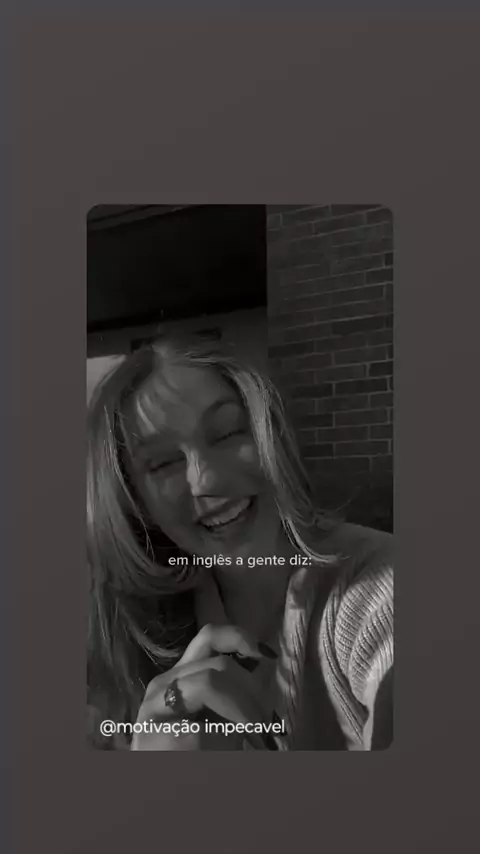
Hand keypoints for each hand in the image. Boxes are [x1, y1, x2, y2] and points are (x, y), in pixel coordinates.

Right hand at [131, 624, 274, 750]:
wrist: (164, 800)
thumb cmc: (194, 759)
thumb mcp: (219, 717)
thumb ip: (233, 690)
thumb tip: (265, 663)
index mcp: (179, 676)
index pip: (210, 637)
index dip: (241, 637)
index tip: (267, 655)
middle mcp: (164, 683)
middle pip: (220, 663)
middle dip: (254, 691)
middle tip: (268, 723)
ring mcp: (157, 704)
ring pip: (212, 679)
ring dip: (245, 709)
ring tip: (258, 736)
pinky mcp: (157, 727)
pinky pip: (205, 722)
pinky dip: (228, 734)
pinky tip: (235, 750)